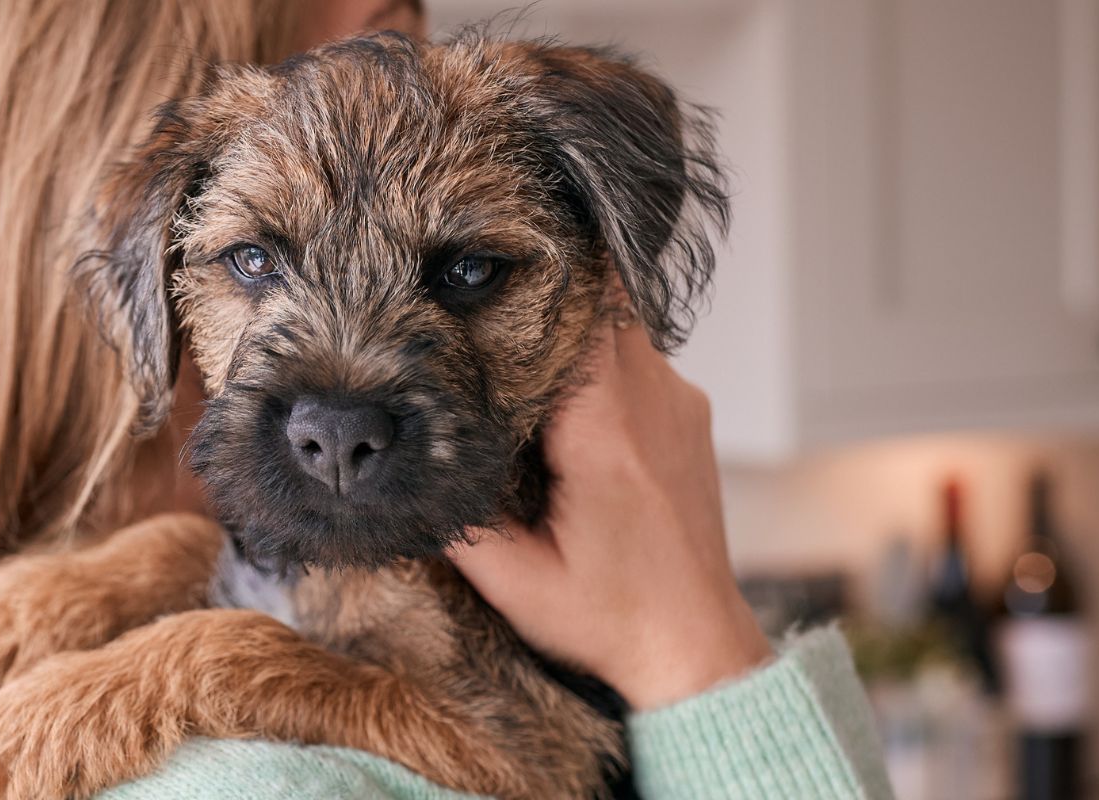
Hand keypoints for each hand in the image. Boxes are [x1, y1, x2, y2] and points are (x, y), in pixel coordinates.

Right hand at [450, 317, 770, 709]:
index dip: (527, 292)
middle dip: (544, 301)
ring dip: (572, 330)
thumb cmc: (609, 618)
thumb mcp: (515, 583)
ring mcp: (681, 405)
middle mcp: (655, 407)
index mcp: (608, 439)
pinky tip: (562, 397)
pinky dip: (599, 359)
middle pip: (601, 303)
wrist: (694, 646)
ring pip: (622, 324)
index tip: (477, 288)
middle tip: (485, 309)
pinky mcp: (690, 415)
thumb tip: (403, 463)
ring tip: (516, 353)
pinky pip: (640, 357)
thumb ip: (459, 518)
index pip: (576, 318)